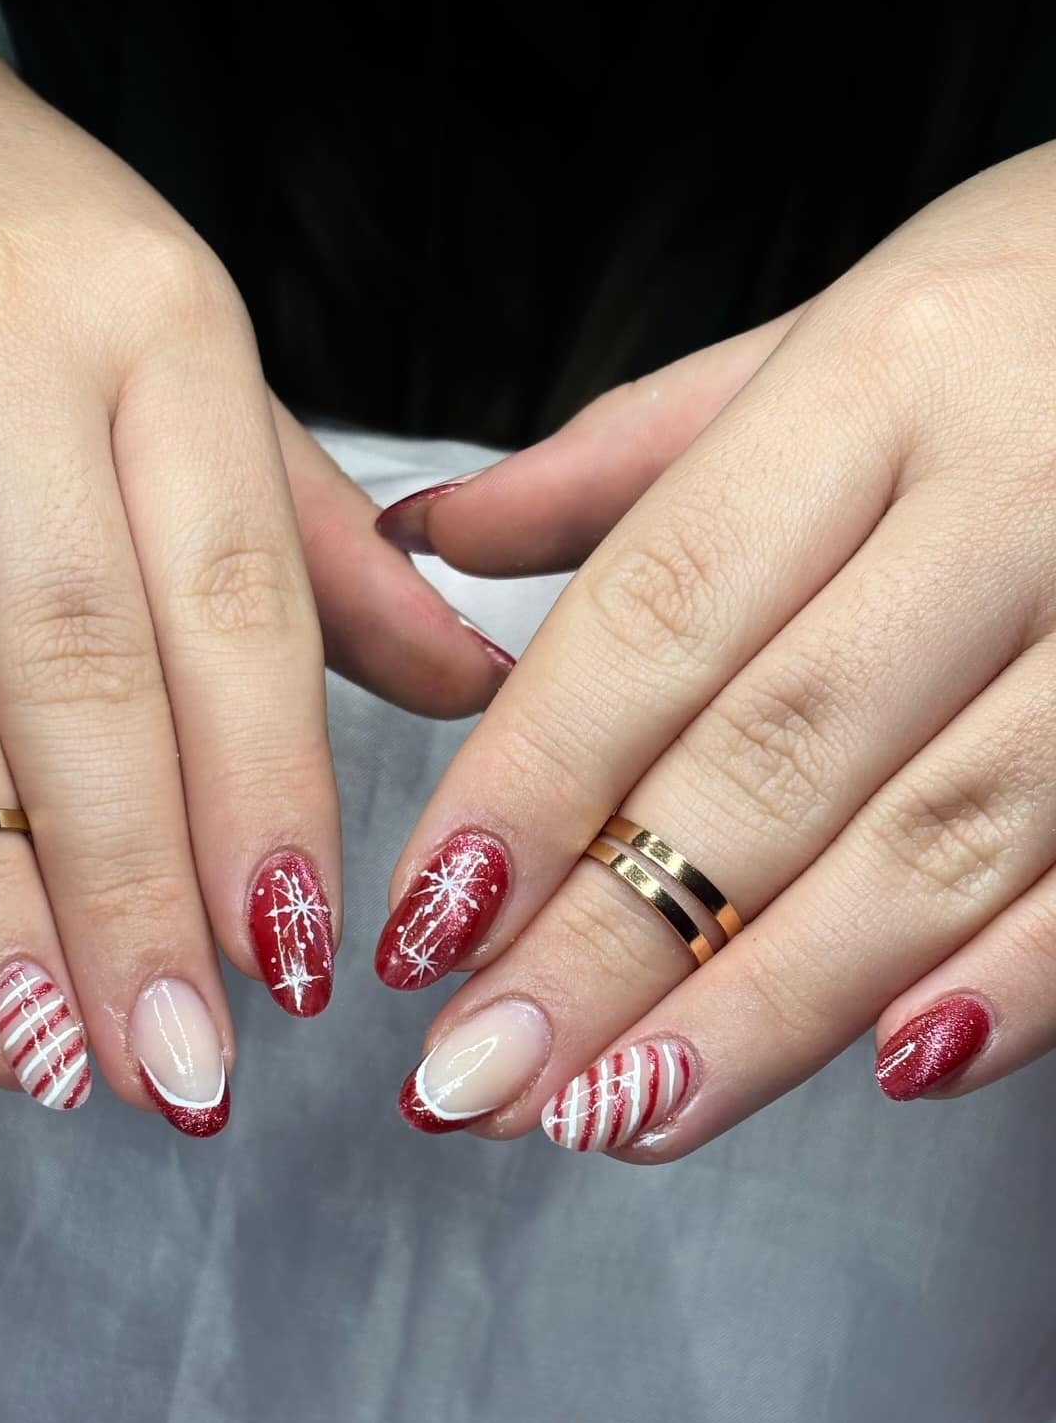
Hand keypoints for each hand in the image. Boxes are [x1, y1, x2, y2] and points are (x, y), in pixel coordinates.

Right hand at [0, 0, 506, 1129]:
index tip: (294, 955)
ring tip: (42, 1049)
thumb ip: (308, 538)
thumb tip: (463, 686)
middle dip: (134, 890)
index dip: (261, 791)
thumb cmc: (7, 245)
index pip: (228, 598)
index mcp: (152, 324)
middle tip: (177, 1065)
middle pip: (76, 668)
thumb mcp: (183, 345)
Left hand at [377, 146, 1055, 1152]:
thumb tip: (430, 536)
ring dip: (767, 1006)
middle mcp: (1014, 492)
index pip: (659, 610)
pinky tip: (886, 1069)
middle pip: (773, 754)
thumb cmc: (1038, 308)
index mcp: (881, 376)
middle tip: (481, 1072)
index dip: (531, 782)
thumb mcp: (839, 331)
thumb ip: (633, 458)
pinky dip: (1010, 987)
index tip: (427, 918)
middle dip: (609, 940)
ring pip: (933, 841)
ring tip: (623, 1114)